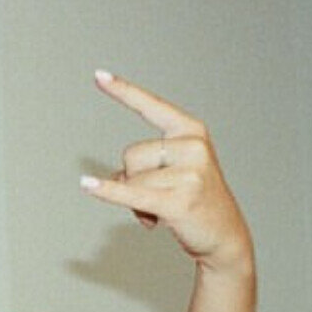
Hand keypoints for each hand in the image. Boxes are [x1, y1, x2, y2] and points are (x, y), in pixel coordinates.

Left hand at [83, 71, 252, 274]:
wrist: (224, 236)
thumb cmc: (194, 199)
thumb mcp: (173, 171)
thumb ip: (142, 167)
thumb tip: (109, 180)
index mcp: (191, 131)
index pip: (151, 107)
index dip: (123, 91)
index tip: (98, 75)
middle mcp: (192, 147)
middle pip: (131, 154)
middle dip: (134, 178)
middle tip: (158, 195)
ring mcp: (189, 174)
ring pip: (131, 180)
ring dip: (136, 201)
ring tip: (160, 211)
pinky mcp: (179, 201)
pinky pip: (131, 194)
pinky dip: (107, 191)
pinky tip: (87, 185)